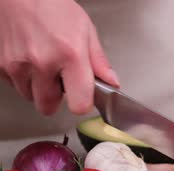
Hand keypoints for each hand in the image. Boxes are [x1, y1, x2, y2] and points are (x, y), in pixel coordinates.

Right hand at [0, 0, 118, 114]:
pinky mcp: (1, 64)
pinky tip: (29, 60)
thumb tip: (111, 83)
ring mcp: (18, 64)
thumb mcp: (86, 30)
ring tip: (44, 65)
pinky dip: (22, 78)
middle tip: (60, 80)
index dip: (81, 103)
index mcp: (70, 55)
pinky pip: (13, 85)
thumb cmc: (52, 6)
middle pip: (48, 107)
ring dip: (38, 88)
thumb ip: (99, 62)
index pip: (79, 104)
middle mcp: (42, 62)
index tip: (82, 97)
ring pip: (29, 97)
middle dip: (55, 98)